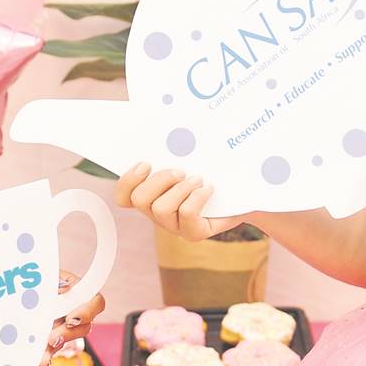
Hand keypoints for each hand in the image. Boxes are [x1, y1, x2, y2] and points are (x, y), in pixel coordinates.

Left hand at [41, 269, 105, 365]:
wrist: (21, 287)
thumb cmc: (38, 279)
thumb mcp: (47, 276)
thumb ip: (56, 281)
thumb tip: (64, 289)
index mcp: (80, 291)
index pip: (95, 302)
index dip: (87, 312)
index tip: (71, 319)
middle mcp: (77, 310)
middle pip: (84, 326)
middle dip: (68, 334)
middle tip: (52, 338)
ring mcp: (66, 325)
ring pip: (69, 339)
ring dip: (56, 347)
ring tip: (43, 356)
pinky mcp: (53, 336)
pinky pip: (54, 348)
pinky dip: (47, 354)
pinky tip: (40, 360)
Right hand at [114, 162, 245, 241]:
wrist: (241, 195)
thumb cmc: (211, 173)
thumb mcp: (190, 159)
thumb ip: (173, 152)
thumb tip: (168, 132)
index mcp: (151, 196)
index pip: (124, 198)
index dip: (128, 181)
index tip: (146, 164)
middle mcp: (158, 213)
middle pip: (140, 200)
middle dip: (159, 180)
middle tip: (180, 171)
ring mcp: (175, 226)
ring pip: (161, 209)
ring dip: (180, 189)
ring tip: (197, 179)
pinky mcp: (193, 233)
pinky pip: (186, 215)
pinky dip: (197, 197)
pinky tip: (208, 189)